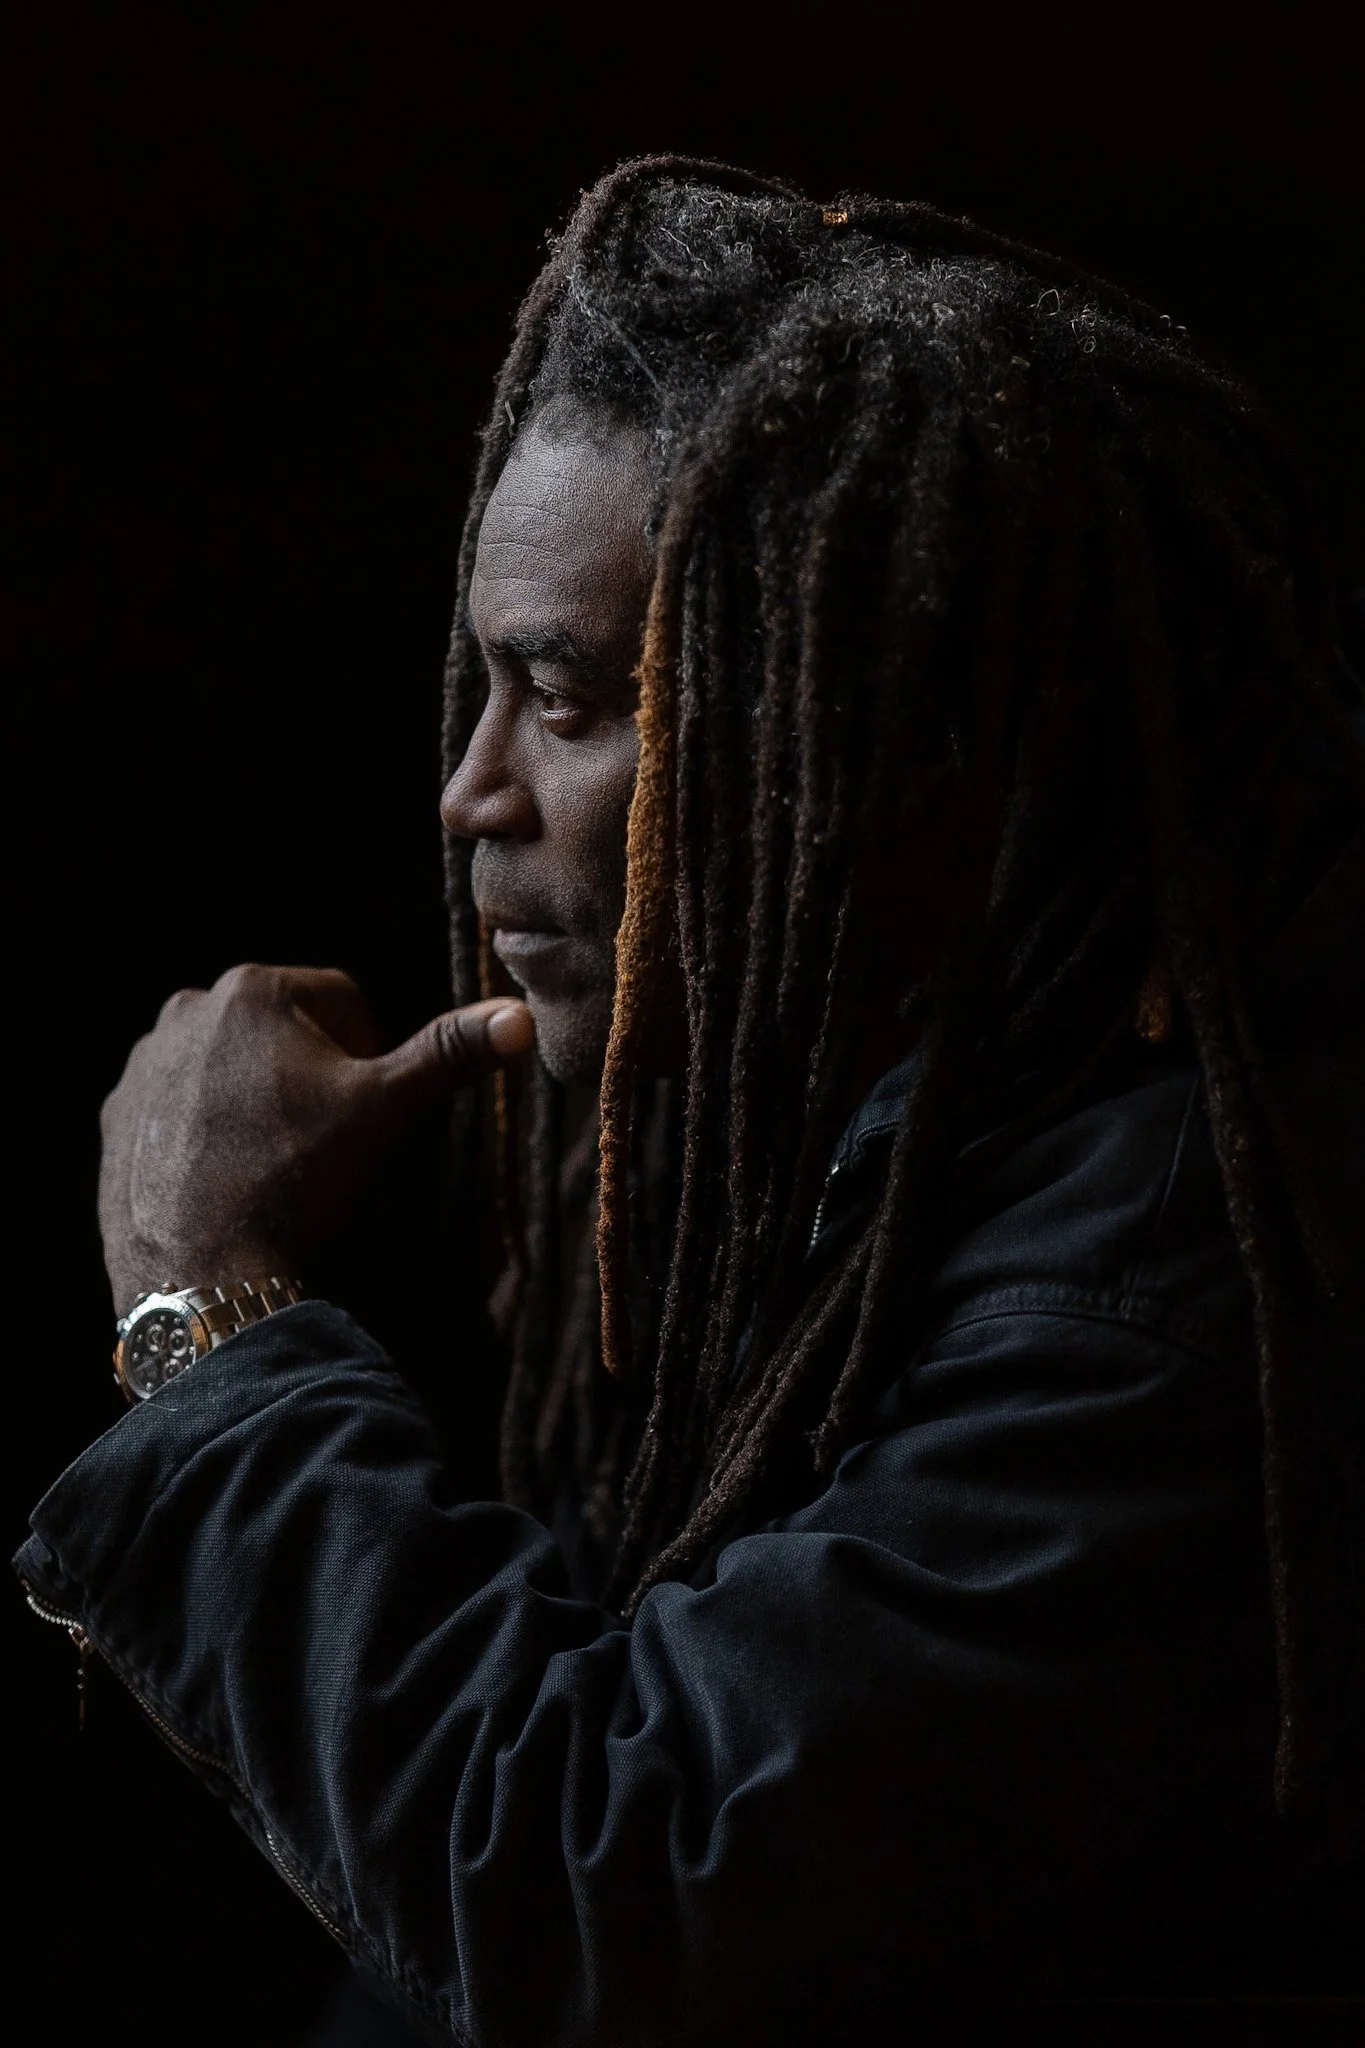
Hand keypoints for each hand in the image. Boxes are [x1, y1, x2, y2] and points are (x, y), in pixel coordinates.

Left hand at [98, 963, 533, 1315]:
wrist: (200, 1272)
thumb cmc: (297, 1179)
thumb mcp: (386, 1109)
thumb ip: (451, 1053)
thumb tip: (520, 1016)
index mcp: (254, 989)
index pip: (344, 999)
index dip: (370, 1055)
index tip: (363, 1112)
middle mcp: (186, 1010)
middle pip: (284, 1031)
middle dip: (311, 1075)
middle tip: (322, 1143)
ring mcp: (143, 1065)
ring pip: (231, 1068)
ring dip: (258, 1101)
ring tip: (275, 1166)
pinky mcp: (114, 1118)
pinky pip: (181, 1110)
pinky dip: (208, 1134)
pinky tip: (229, 1181)